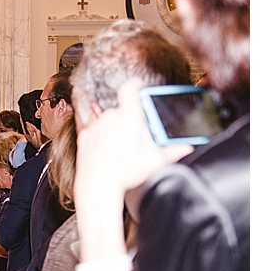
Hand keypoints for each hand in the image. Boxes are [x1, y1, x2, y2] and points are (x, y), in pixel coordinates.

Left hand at [74, 78, 192, 207]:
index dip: (136, 85)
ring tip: (121, 148)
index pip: (130, 89)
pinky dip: (102, 137)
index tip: (140, 87)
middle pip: (123, 111)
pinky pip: (96, 130)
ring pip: (109, 121)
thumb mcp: (154, 162)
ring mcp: (96, 126)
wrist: (97, 186)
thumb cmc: (124, 174)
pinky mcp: (84, 136)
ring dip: (115, 129)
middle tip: (136, 138)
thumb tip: (186, 148)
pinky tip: (108, 150)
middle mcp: (110, 118)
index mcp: (128, 118)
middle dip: (130, 120)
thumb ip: (172, 151)